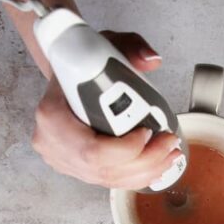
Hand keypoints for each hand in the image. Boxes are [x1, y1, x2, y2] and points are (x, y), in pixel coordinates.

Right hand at [31, 32, 182, 189]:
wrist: (68, 72)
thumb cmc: (82, 62)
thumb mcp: (106, 43)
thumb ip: (131, 47)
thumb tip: (151, 60)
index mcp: (53, 115)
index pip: (91, 150)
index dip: (125, 149)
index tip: (148, 131)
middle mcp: (53, 143)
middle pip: (103, 169)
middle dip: (145, 161)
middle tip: (169, 143)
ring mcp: (63, 159)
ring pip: (109, 179)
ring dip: (146, 170)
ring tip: (170, 154)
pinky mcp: (76, 167)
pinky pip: (109, 180)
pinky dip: (136, 175)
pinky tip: (157, 165)